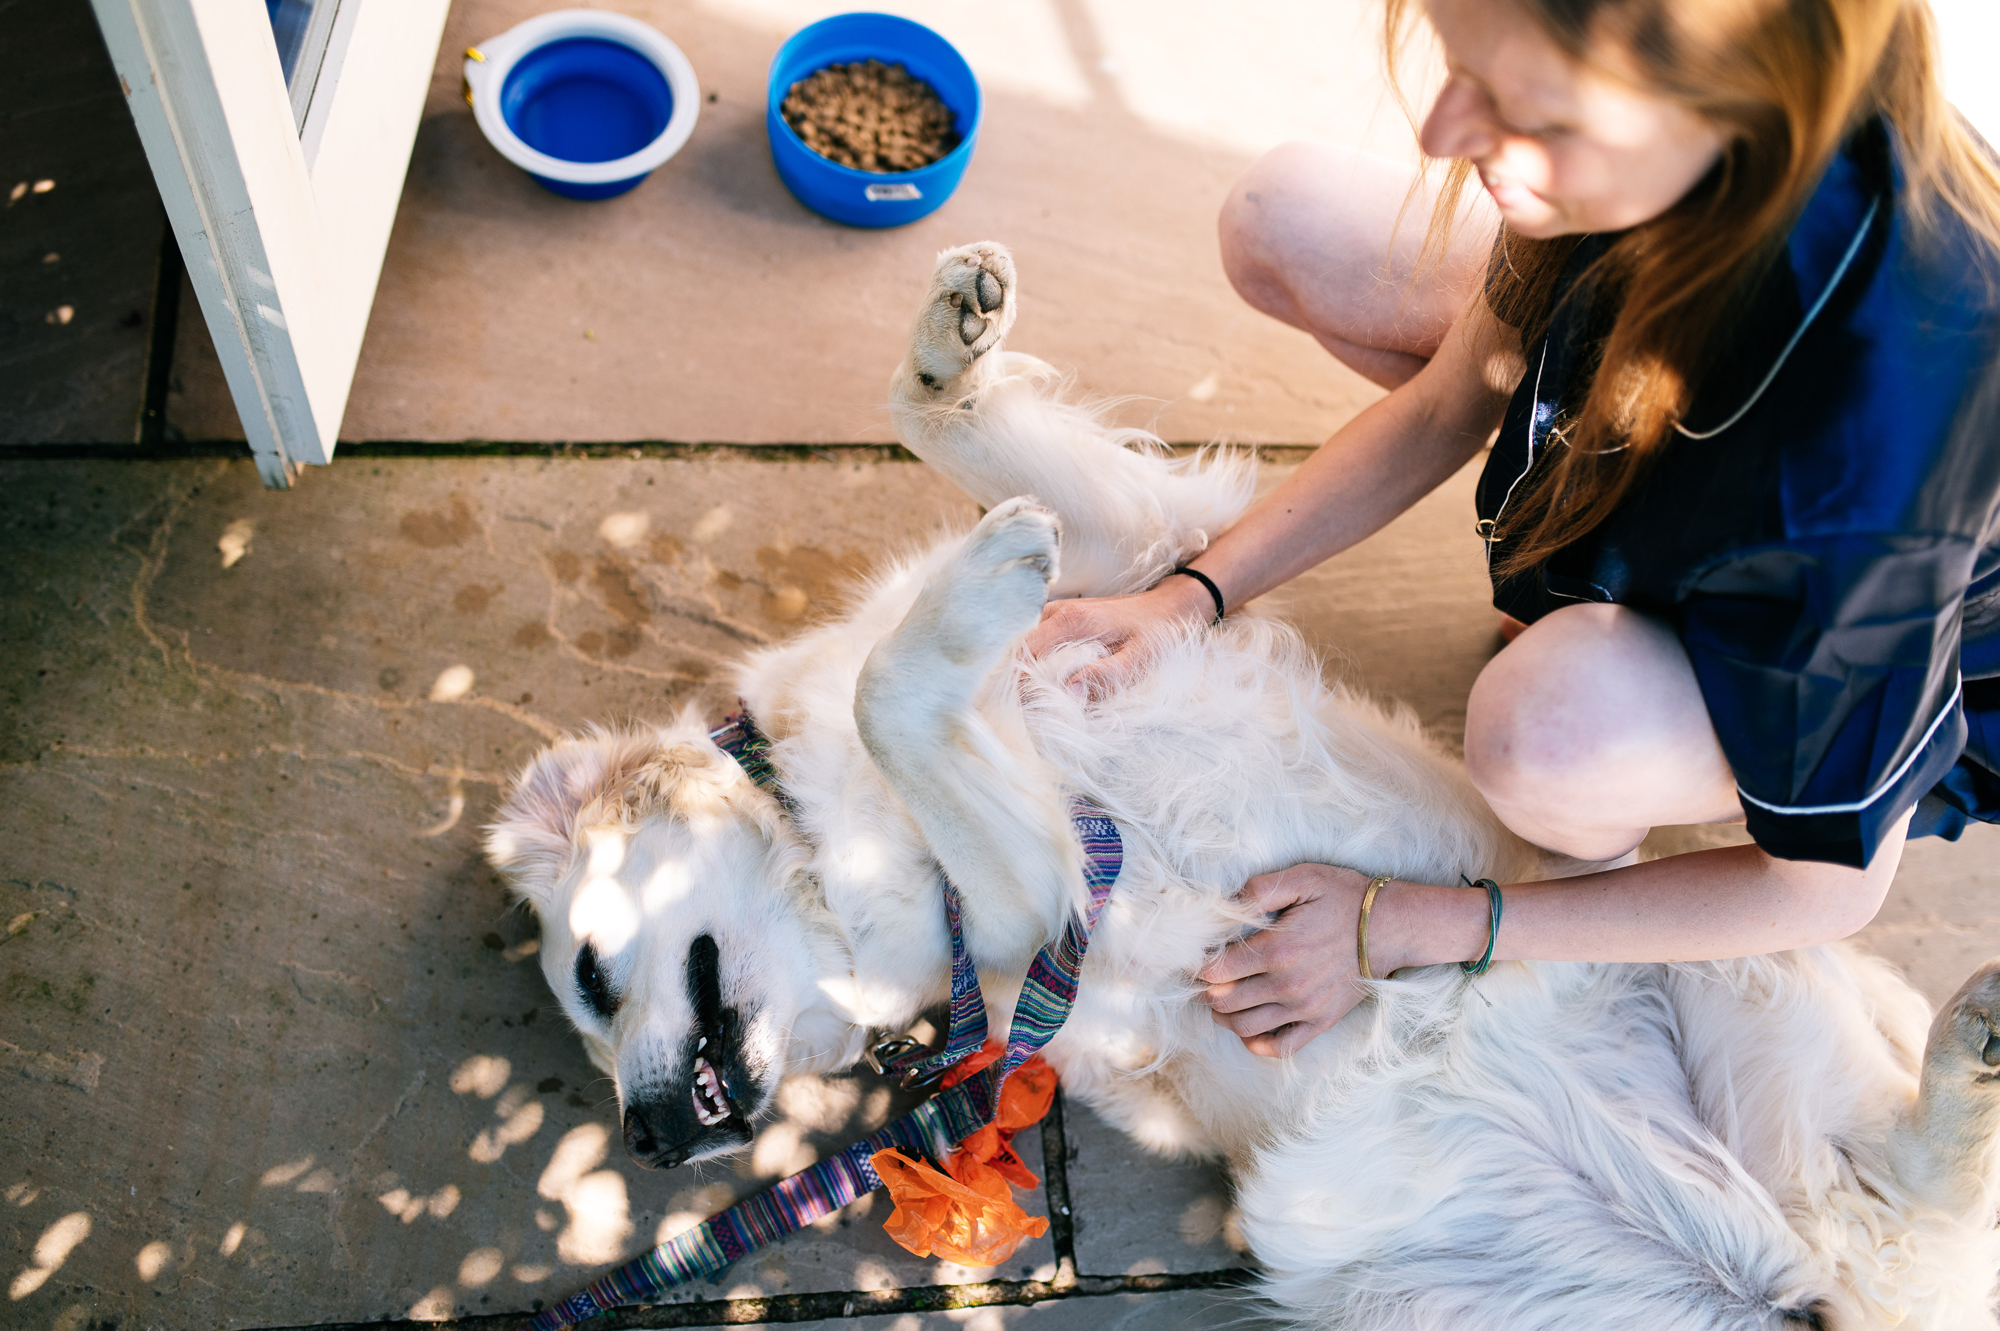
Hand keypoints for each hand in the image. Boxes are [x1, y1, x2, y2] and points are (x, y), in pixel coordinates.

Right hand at [1023, 576, 1213, 696]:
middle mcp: (1056, 613)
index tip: (1039, 713)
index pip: (1024, 656)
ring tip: (1060, 704)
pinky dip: (1048, 670)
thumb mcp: (1140, 659)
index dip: (1023, 687)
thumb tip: (1069, 692)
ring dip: (1039, 680)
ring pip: (1031, 654)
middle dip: (1031, 687)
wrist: (1170, 608)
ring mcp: (1056, 615)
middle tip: (1051, 715)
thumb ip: (1106, 676)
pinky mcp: (1061, 621)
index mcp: (1071, 621)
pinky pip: (1042, 650)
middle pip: (1023, 656)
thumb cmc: (1159, 633)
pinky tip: (1066, 687)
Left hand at [1198, 864, 1387, 1057]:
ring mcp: (1304, 1008)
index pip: (1216, 970)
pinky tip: (1249, 1026)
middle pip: (1223, 1002)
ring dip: (1223, 1016)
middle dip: (1205, 990)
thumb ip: (1258, 890)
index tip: (1197, 956)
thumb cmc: (1344, 898)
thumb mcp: (1302, 879)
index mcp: (1276, 949)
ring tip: (1221, 999)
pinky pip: (1280, 1048)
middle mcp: (1287, 985)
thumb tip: (1223, 905)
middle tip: (1204, 978)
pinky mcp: (1320, 1022)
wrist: (1391, 927)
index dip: (1198, 964)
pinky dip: (1256, 1043)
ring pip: (1244, 1027)